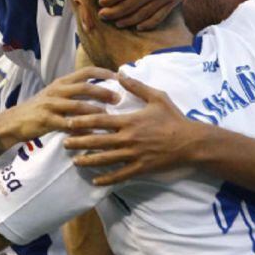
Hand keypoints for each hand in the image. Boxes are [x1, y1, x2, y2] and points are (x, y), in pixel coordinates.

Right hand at [1, 67, 118, 140]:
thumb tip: (98, 91)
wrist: (15, 121)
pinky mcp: (47, 120)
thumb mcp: (55, 95)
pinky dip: (82, 130)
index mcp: (61, 82)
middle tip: (118, 99)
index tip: (118, 77)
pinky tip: (92, 134)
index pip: (85, 71)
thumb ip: (73, 92)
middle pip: (84, 87)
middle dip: (103, 92)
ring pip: (78, 106)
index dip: (102, 72)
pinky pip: (68, 125)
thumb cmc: (39, 108)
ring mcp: (51, 105)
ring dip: (95, 111)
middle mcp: (57, 90)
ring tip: (109, 116)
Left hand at [64, 73, 213, 185]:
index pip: (100, 122)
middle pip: (98, 141)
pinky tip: (95, 180)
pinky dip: (107, 179)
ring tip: (74, 161)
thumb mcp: (156, 97)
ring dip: (88, 161)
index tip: (69, 122)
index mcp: (129, 121)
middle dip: (79, 142)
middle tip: (64, 143)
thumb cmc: (173, 118)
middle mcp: (128, 139)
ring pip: (106, 160)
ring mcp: (133, 155)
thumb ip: (136, 86)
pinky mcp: (140, 168)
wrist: (190, 142)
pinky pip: (120, 175)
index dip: (83, 122)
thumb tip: (121, 73)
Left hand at [97, 0, 206, 29]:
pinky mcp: (174, 0)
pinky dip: (147, 24)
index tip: (101, 2)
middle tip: (103, 15)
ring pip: (142, 15)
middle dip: (113, 12)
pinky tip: (137, 26)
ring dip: (127, 20)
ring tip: (116, 22)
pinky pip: (159, 17)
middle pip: (128, 6)